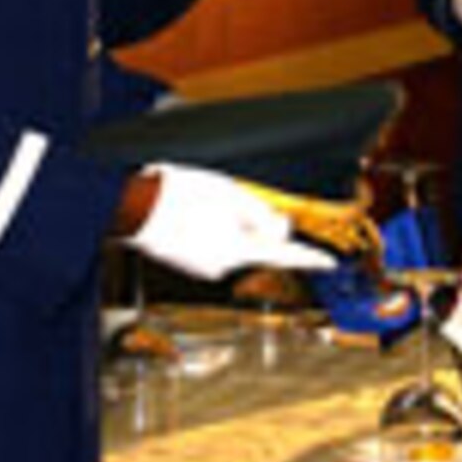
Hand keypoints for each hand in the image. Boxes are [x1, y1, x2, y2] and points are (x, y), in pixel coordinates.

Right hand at [126, 163, 337, 280]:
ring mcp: (201, 267)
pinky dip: (205, 230)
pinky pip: (207, 245)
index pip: (283, 254)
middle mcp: (222, 266)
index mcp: (237, 251)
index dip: (309, 257)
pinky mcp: (184, 262)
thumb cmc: (179, 195)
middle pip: (253, 243)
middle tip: (229, 197)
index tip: (328, 262)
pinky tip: (188, 213)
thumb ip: (262, 215)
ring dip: (224, 224)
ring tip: (199, 201)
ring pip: (228, 242)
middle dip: (250, 223)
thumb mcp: (231, 195)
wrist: (133, 205)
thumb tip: (278, 229)